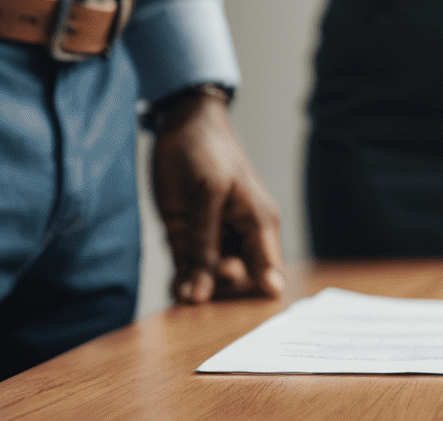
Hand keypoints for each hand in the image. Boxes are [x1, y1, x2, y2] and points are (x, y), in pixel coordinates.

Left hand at [151, 90, 284, 303]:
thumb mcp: (208, 195)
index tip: (240, 318)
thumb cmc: (206, 150)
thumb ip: (204, 246)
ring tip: (181, 287)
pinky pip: (186, 273)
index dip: (258, 297)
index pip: (268, 272)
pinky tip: (174, 285)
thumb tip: (200, 296)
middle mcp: (240, 235)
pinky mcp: (187, 239)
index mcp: (259, 222)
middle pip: (238, 285)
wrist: (180, 124)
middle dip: (220, 294)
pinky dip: (180, 283)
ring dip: (196, 291)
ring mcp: (213, 239)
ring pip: (210, 282)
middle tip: (199, 288)